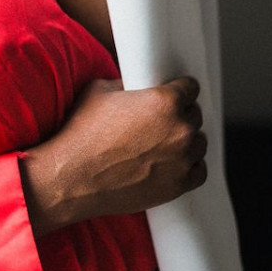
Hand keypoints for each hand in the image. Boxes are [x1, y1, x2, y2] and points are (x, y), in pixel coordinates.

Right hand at [19, 75, 207, 236]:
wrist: (72, 177)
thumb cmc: (83, 133)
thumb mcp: (100, 91)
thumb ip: (128, 85)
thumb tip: (136, 87)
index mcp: (165, 100)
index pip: (190, 87)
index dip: (178, 89)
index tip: (173, 94)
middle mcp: (180, 129)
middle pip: (194, 115)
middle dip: (179, 115)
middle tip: (159, 122)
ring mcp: (183, 159)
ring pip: (198, 143)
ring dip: (185, 141)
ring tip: (162, 145)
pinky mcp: (179, 185)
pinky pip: (199, 170)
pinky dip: (188, 167)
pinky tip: (171, 163)